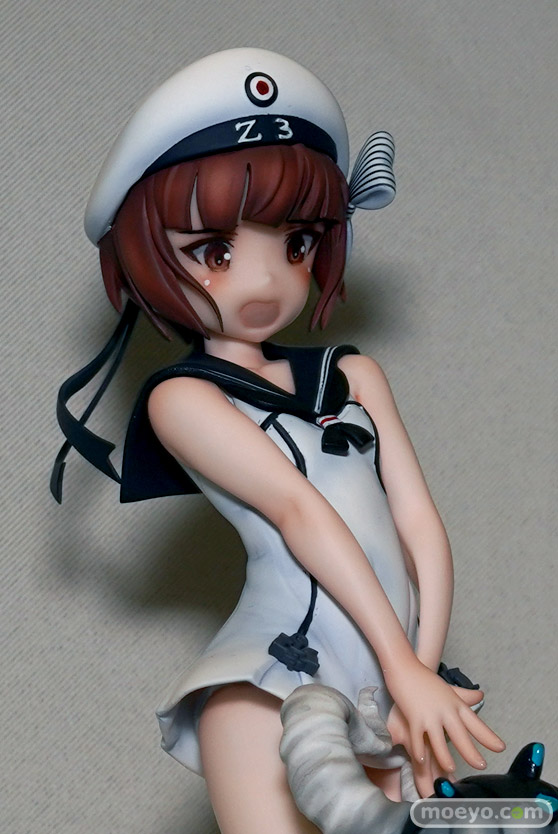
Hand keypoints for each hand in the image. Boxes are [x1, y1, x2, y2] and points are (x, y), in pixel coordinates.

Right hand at [384, 661, 504, 793]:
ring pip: (439, 740)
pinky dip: (419, 749)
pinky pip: (417, 737)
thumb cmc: (425, 679)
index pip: (475, 722)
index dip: (488, 737)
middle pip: (460, 734)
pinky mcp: (413, 717)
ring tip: (451, 768)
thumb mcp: (448, 688)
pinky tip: (421, 760)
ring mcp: (429, 714)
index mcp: (455, 704)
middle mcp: (445, 710)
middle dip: (471, 752)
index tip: (500, 748)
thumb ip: (465, 695)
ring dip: (445, 756)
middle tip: (481, 765)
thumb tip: (481, 696)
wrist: (404, 667)